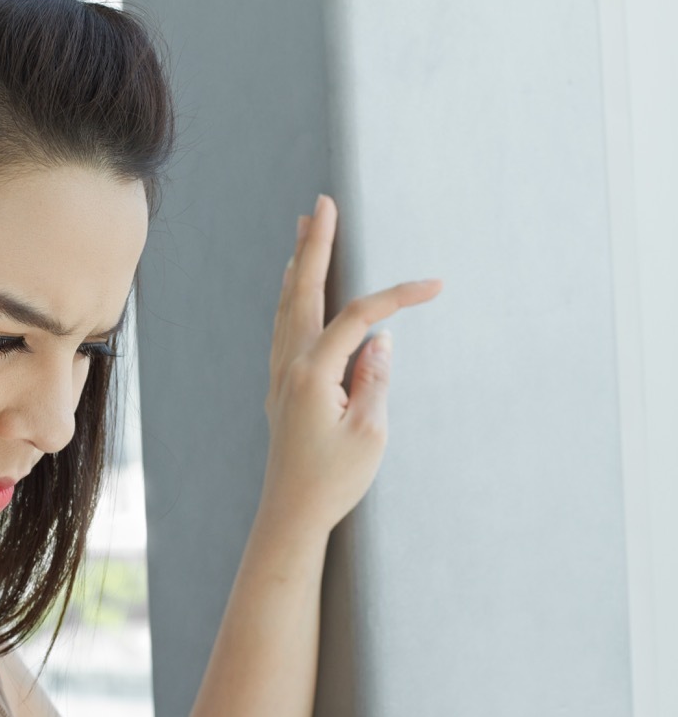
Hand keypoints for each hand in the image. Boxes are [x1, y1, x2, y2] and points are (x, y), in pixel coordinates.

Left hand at [263, 195, 442, 535]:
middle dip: (315, 244)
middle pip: (303, 291)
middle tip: (321, 203)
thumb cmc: (334, 478)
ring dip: (298, 265)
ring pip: (287, 306)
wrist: (291, 513)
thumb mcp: (370, 431)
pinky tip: (292, 290)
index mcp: (313, 372)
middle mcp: (290, 365)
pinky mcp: (281, 387)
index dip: (396, 297)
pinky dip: (289, 299)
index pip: (357, 317)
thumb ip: (375, 379)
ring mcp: (281, 375)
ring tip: (302, 230)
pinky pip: (283, 328)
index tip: (436, 286)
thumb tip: (379, 341)